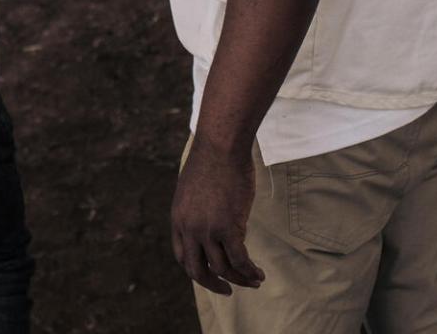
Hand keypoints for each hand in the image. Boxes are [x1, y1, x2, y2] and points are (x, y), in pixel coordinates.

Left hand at [173, 137, 265, 294]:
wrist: (220, 146)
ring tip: (254, 281)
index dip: (196, 269)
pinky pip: (239, 259)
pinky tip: (259, 274)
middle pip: (197, 271)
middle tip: (227, 291)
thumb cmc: (212, 161)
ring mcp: (208, 229)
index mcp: (178, 219)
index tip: (211, 275)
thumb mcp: (195, 189)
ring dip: (239, 279)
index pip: (182, 257)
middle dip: (213, 284)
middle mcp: (189, 228)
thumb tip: (217, 225)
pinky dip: (249, 271)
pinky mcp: (228, 227)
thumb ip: (200, 211)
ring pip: (222, 268)